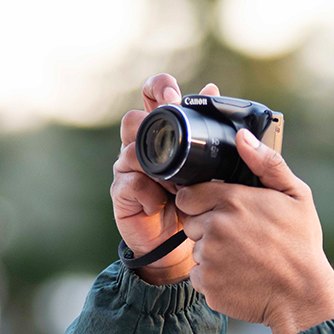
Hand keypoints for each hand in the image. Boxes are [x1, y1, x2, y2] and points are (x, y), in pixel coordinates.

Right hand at [110, 75, 219, 284]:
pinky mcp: (122, 194)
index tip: (173, 93)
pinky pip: (131, 183)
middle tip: (171, 125)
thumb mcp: (207, 165)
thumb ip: (207, 130)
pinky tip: (162, 201)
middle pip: (133, 119)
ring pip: (131, 150)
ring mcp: (127, 169)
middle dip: (150, 118)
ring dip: (157, 163)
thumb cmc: (195, 201)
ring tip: (177, 180)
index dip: (157, 88)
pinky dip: (149, 191)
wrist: (178, 246)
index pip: (151, 97)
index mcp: (161, 132)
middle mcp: (140, 146)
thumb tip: (211, 89)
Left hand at [178, 128, 333, 333]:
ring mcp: (209, 257)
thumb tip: (243, 136)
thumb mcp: (297, 196)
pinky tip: (239, 277)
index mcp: (233, 200)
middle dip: (209, 228)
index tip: (221, 212)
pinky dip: (214, 279)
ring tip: (244, 259)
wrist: (302, 296)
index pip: (189, 194)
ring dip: (212, 254)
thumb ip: (268, 163)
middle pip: (191, 222)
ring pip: (196, 250)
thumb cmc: (301, 245)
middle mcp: (216, 226)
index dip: (202, 202)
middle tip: (240, 238)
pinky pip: (198, 277)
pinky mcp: (207, 284)